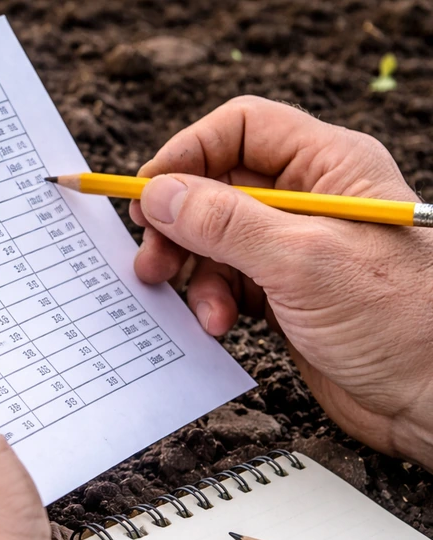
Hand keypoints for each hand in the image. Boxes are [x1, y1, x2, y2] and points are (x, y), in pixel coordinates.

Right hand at [131, 96, 432, 469]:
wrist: (432, 398)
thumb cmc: (399, 321)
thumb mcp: (302, 261)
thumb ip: (224, 223)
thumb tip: (160, 193)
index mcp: (329, 166)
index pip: (241, 129)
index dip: (188, 154)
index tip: (148, 193)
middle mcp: (309, 200)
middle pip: (218, 188)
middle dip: (180, 225)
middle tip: (153, 260)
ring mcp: (295, 248)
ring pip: (215, 241)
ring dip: (195, 274)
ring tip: (201, 310)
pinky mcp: (285, 293)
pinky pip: (227, 282)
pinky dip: (213, 302)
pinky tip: (222, 326)